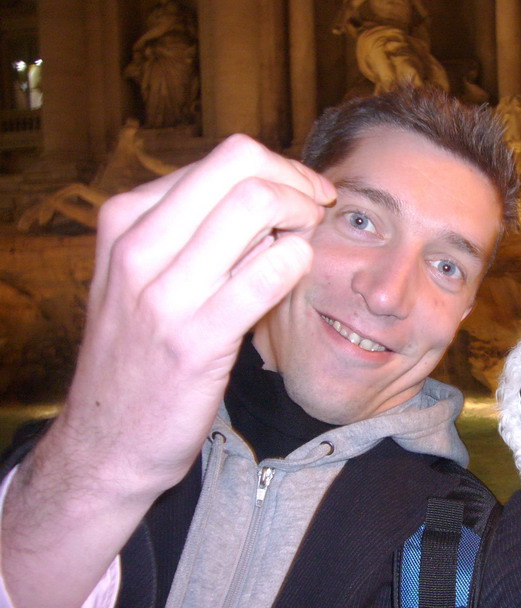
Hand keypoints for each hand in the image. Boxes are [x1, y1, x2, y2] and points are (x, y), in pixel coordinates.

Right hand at [3, 135, 335, 607]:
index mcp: (124, 221)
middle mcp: (138, 247)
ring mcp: (163, 294)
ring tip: (311, 240)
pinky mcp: (195, 340)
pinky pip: (267, 274)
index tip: (304, 193)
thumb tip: (265, 195)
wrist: (106, 443)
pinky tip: (300, 275)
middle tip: (320, 209)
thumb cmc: (138, 354)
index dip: (280, 169)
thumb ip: (190, 232)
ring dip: (304, 216)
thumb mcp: (140, 277)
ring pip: (255, 206)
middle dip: (299, 180)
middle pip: (240, 166)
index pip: (221, 159)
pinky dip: (298, 262)